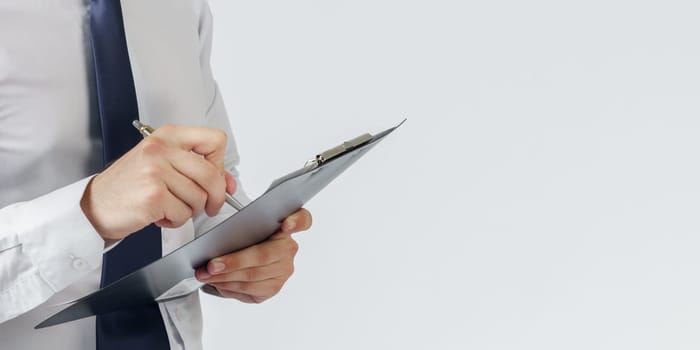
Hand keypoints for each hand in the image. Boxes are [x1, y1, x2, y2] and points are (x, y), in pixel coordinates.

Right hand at [80, 124, 236, 240]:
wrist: (93, 206)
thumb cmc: (129, 186)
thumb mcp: (163, 165)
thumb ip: (198, 169)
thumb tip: (229, 183)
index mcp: (168, 135)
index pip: (216, 139)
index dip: (220, 164)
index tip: (215, 178)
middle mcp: (162, 149)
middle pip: (212, 175)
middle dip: (215, 197)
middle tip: (208, 206)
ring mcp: (156, 171)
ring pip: (199, 198)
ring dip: (189, 210)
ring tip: (169, 207)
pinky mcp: (153, 196)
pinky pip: (184, 214)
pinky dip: (175, 221)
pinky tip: (159, 215)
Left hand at [195, 208, 312, 302]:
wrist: (243, 253)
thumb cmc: (243, 236)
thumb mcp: (243, 224)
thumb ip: (241, 224)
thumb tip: (219, 237)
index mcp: (287, 226)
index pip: (303, 220)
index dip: (296, 222)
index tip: (286, 224)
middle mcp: (289, 249)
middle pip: (264, 256)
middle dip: (234, 262)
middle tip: (212, 265)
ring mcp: (284, 270)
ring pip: (253, 276)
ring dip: (225, 277)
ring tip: (205, 274)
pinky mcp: (273, 288)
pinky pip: (250, 290)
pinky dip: (229, 287)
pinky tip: (217, 282)